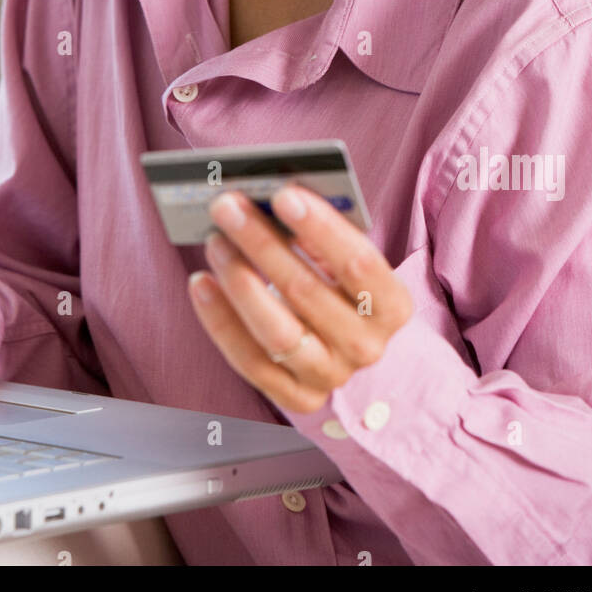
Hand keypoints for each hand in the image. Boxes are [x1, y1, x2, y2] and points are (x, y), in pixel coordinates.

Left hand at [187, 184, 412, 412]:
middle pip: (307, 291)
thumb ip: (319, 236)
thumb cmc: (340, 287)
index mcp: (391, 305)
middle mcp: (365, 346)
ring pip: (277, 332)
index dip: (321, 228)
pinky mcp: (295, 397)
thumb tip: (268, 202)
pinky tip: (201, 283)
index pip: (360, 263)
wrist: (346, 350)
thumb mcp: (344, 262)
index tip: (283, 194)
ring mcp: (330, 376)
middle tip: (227, 206)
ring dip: (239, 281)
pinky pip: (250, 361)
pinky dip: (220, 320)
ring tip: (214, 241)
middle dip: (261, 242)